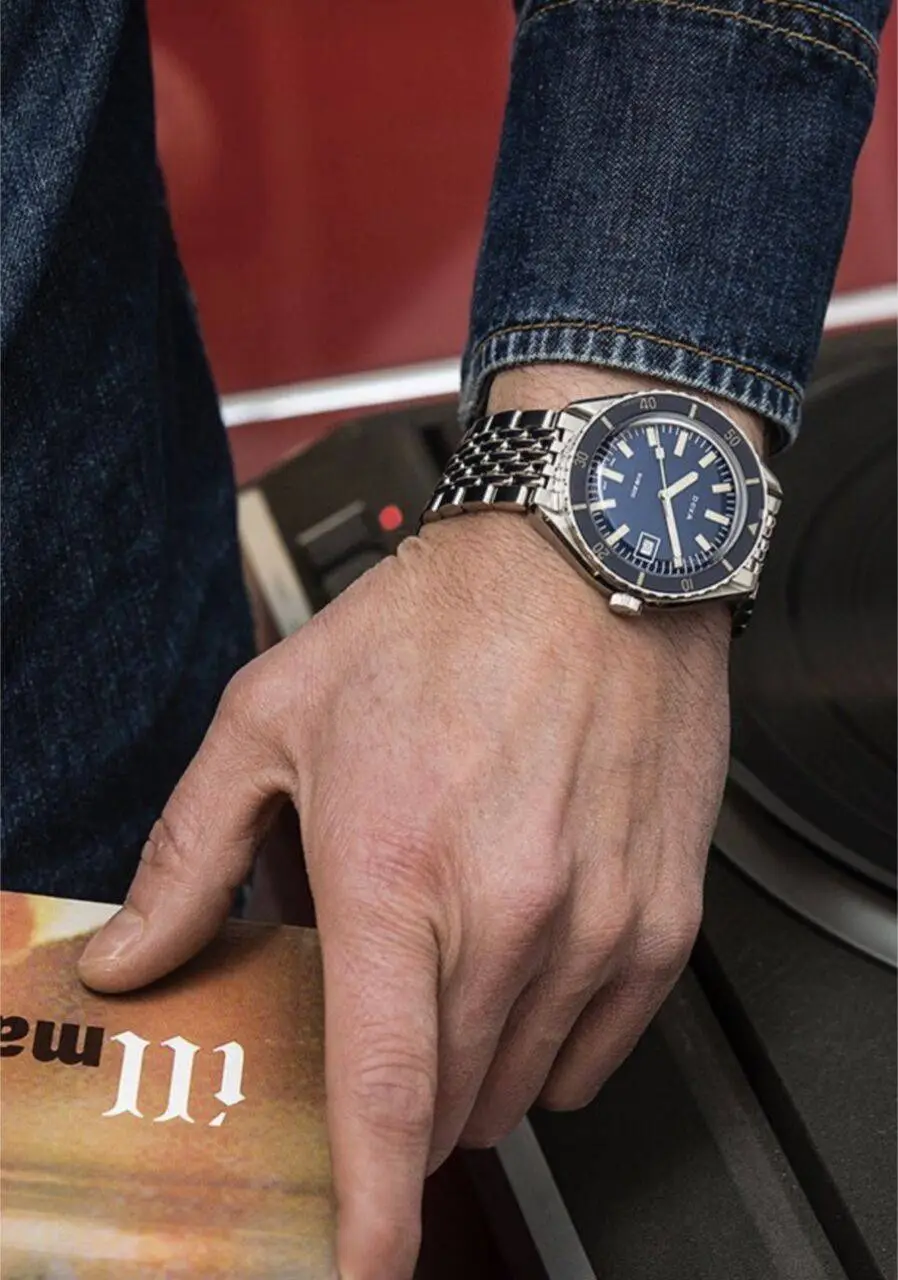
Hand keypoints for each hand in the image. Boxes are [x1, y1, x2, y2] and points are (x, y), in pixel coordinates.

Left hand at [78, 367, 738, 1279]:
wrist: (590, 555)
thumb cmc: (440, 623)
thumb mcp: (274, 716)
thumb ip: (192, 853)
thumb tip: (131, 957)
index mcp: (398, 868)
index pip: (381, 1086)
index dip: (368, 1207)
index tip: (362, 1268)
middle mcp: (513, 913)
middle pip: (448, 1102)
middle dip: (398, 1102)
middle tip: (380, 1016)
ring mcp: (600, 922)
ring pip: (522, 1084)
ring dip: (470, 1067)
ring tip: (453, 959)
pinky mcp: (663, 915)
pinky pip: (600, 1048)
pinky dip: (547, 1041)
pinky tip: (521, 964)